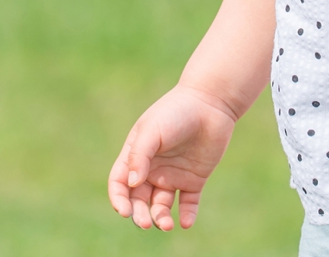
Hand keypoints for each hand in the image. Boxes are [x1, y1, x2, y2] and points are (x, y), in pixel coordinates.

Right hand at [106, 85, 238, 231]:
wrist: (210, 103)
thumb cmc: (175, 112)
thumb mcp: (152, 130)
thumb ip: (139, 156)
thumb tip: (131, 184)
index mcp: (136, 155)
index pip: (120, 183)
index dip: (118, 198)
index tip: (124, 211)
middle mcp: (152, 169)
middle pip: (139, 199)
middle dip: (139, 214)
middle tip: (146, 223)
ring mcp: (173, 175)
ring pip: (161, 206)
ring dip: (161, 218)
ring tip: (166, 225)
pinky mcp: (194, 180)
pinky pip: (187, 204)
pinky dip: (186, 215)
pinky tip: (186, 221)